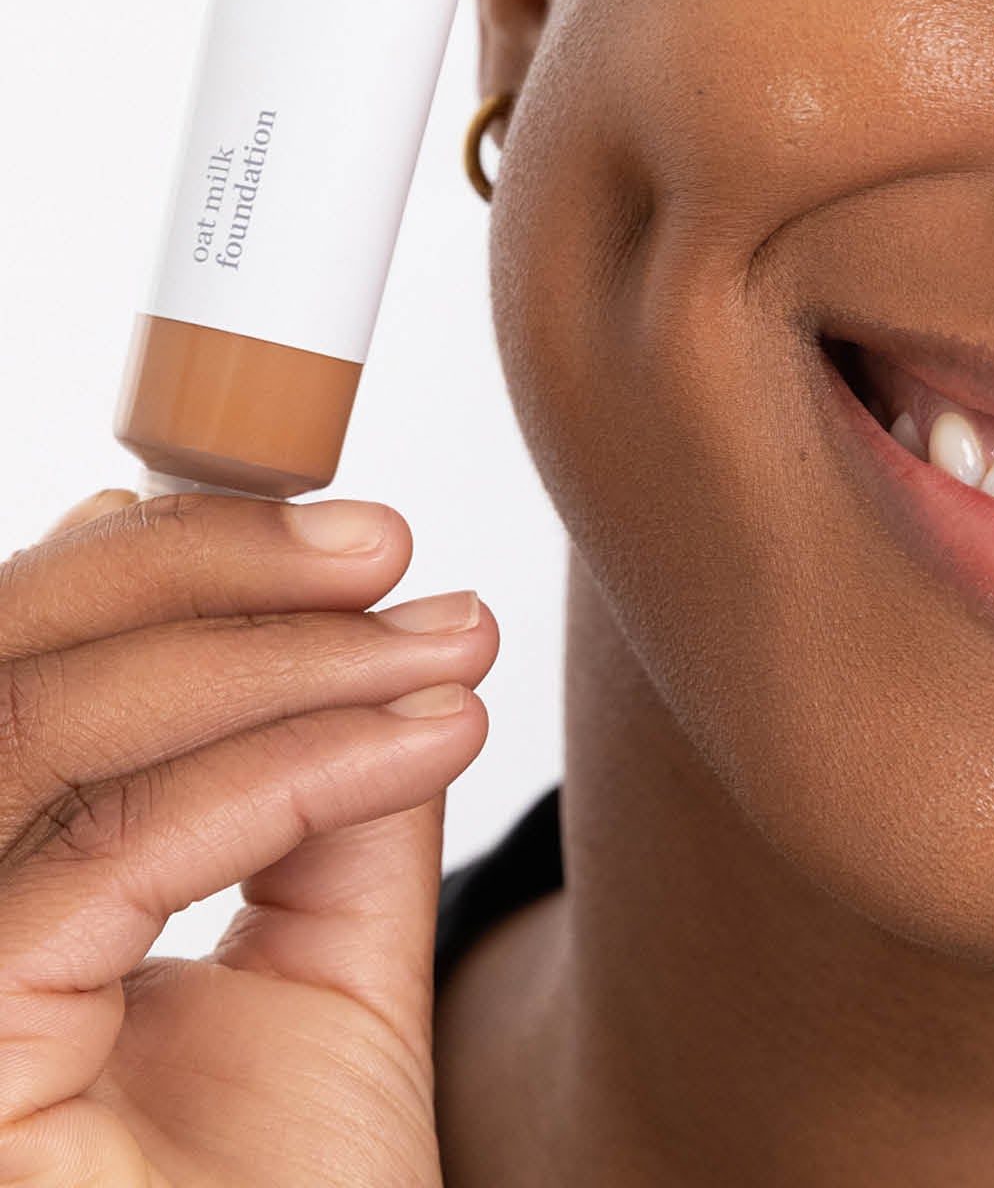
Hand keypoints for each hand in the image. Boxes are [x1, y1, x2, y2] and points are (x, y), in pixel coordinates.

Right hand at [0, 485, 498, 1185]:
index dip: (173, 570)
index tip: (354, 538)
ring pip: (44, 734)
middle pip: (11, 672)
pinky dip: (283, 772)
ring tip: (439, 640)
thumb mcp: (331, 968)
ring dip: (268, 658)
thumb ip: (328, 803)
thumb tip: (362, 621)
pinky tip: (425, 738)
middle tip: (388, 548)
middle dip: (206, 574)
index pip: (34, 676)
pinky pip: (109, 860)